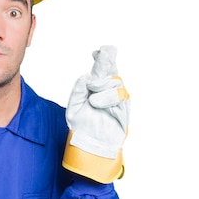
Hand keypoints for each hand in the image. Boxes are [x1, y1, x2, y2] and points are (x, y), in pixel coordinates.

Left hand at [62, 45, 129, 182]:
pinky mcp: (123, 109)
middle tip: (101, 53)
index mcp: (96, 88)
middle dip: (106, 60)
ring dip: (102, 85)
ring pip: (114, 82)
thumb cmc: (82, 127)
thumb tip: (86, 77)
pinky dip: (107, 97)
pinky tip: (96, 102)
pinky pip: (119, 96)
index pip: (102, 69)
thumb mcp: (74, 108)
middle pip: (111, 69)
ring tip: (92, 95)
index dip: (103, 57)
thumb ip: (78, 92)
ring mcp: (117, 100)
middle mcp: (108, 91)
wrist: (91, 147)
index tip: (97, 50)